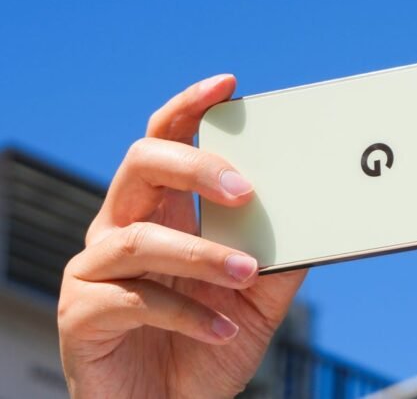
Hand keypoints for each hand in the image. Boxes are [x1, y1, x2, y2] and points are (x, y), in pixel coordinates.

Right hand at [58, 74, 305, 398]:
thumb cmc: (209, 346)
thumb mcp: (257, 299)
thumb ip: (281, 258)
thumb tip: (319, 219)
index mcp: (165, 213)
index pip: (167, 141)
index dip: (189, 107)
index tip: (228, 84)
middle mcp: (123, 229)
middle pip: (141, 164)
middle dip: (193, 165)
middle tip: (244, 188)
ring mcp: (96, 270)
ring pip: (138, 236)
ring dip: (201, 254)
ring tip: (247, 275)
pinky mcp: (82, 314)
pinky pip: (131, 300)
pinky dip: (185, 313)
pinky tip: (221, 332)